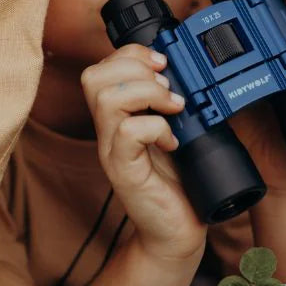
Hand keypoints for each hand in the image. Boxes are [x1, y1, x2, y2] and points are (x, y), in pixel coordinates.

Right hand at [81, 45, 206, 262]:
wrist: (177, 231)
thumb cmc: (179, 181)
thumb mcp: (177, 130)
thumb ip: (172, 103)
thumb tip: (190, 70)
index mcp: (117, 117)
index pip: (101, 68)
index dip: (131, 55)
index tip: (164, 64)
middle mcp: (108, 131)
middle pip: (95, 77)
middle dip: (136, 68)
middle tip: (167, 88)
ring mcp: (112, 152)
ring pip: (108, 99)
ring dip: (148, 94)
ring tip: (173, 110)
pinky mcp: (124, 172)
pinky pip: (128, 134)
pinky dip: (156, 128)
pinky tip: (172, 141)